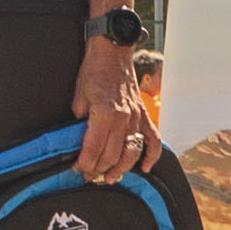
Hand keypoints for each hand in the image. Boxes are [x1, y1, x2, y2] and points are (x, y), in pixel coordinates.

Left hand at [70, 35, 144, 181]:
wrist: (112, 51)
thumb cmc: (94, 71)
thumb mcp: (79, 96)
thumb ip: (79, 121)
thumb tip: (78, 140)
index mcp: (104, 114)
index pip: (94, 149)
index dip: (84, 164)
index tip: (77, 170)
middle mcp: (123, 119)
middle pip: (112, 156)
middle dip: (98, 170)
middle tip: (89, 177)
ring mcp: (136, 118)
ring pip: (132, 152)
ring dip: (121, 169)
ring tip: (110, 177)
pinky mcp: (143, 114)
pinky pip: (152, 139)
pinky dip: (151, 156)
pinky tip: (144, 167)